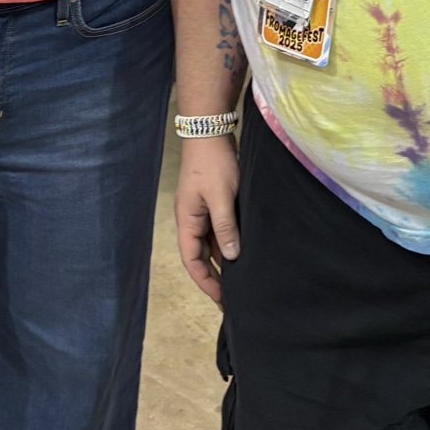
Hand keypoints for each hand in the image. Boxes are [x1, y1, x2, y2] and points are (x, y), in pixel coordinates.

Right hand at [174, 133, 239, 301]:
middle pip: (200, 255)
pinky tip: (242, 251)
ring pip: (210, 243)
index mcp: (187, 220)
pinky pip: (218, 230)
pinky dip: (228, 242)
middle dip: (214, 276)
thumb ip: (225, 227)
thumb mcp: (221, 196)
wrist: (210, 130)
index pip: (192, 261)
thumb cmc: (213, 163)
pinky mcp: (212, 201)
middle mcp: (191, 219)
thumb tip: (232, 257)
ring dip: (223, 260)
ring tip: (240, 279)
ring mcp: (201, 210)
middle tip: (233, 296)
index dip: (206, 281)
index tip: (222, 299)